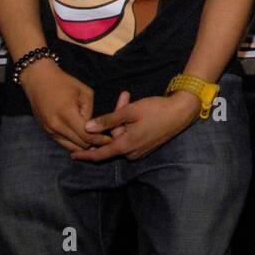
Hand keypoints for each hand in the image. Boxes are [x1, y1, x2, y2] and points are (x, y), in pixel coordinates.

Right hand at [20, 58, 111, 152]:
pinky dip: (73, 143)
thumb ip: (90, 112)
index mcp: (67, 114)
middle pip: (79, 144)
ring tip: (95, 142)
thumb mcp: (85, 93)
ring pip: (71, 147)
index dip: (100, 139)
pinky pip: (62, 143)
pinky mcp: (45, 131)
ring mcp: (49, 130)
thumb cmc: (64, 83)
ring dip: (83, 146)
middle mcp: (56, 125)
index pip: (87, 136)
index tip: (111, 139)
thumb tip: (93, 128)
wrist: (38, 79)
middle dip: (94, 144)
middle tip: (106, 141)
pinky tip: (82, 140)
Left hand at [70, 90, 201, 161]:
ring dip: (122, 122)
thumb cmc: (156, 110)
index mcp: (125, 145)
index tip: (73, 154)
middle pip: (112, 140)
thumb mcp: (130, 112)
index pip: (99, 155)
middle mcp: (132, 152)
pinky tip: (136, 110)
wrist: (182, 112)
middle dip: (112, 122)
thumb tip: (87, 127)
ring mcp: (141, 150)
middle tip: (123, 99)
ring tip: (129, 99)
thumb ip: (108, 120)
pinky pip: (131, 138)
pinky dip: (129, 126)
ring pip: (122, 137)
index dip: (85, 155)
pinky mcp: (147, 146)